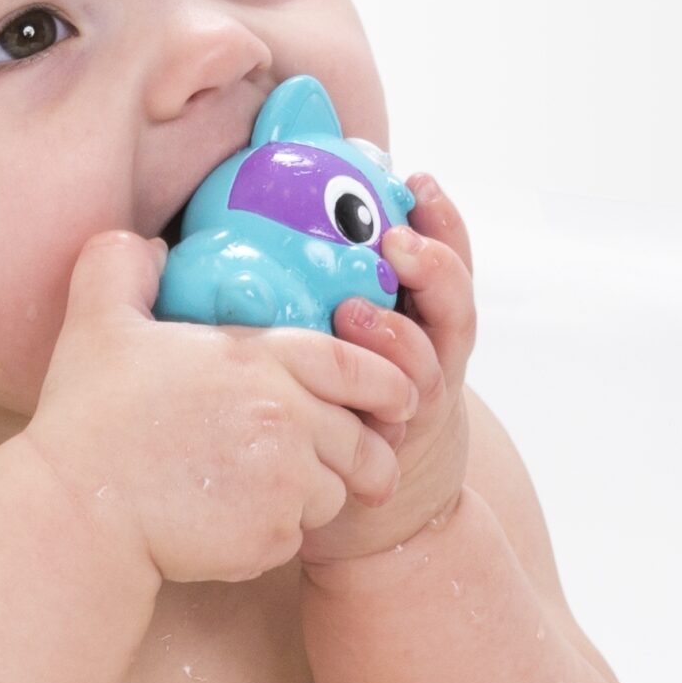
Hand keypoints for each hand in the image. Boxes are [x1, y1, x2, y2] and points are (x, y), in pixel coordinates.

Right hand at [31, 226, 417, 585]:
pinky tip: (227, 526)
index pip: (356, 365)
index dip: (386, 383)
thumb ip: (123, 267)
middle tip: (356, 467)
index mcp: (259, 361)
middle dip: (365, 455)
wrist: (77, 512)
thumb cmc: (87, 420)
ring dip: (311, 496)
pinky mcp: (269, 537)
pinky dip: (272, 535)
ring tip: (263, 495)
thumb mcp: (96, 324)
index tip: (394, 398)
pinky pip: (295, 539)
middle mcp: (286, 418)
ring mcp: (283, 482)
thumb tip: (149, 246)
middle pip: (362, 441)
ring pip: (332, 494)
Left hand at [299, 174, 475, 567]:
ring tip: (356, 312)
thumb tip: (229, 228)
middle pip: (452, 306)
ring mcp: (413, 409)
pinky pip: (388, 426)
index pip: (443, 262)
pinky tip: (346, 398)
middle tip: (397, 239)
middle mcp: (430, 360)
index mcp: (420, 320)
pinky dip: (374, 410)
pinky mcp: (388, 455)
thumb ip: (313, 288)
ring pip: (426, 368)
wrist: (361, 504)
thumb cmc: (332, 401)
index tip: (417, 177)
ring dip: (397, 338)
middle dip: (434, 267)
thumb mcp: (337, 338)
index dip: (440, 221)